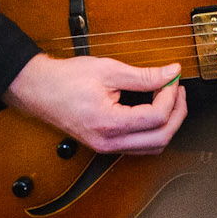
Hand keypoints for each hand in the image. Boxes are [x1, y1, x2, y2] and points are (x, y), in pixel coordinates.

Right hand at [4, 53, 186, 154]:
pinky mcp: (106, 145)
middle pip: (161, 138)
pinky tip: (154, 109)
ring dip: (167, 124)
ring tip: (169, 98)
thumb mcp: (108, 70)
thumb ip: (143, 75)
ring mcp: (107, 147)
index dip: (170, 96)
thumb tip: (171, 73)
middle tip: (177, 90)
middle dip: (177, 113)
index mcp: (108, 124)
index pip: (155, 117)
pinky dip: (154, 130)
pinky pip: (140, 146)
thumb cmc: (66, 79)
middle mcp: (109, 142)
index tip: (172, 78)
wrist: (39, 90)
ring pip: (153, 147)